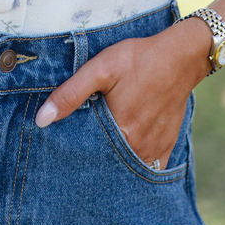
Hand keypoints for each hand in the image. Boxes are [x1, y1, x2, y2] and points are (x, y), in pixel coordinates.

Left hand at [34, 19, 209, 169]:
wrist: (182, 56)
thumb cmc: (139, 59)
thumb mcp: (100, 69)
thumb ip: (71, 94)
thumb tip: (42, 120)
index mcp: (120, 132)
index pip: (88, 156)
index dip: (75, 153)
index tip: (64, 150)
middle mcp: (139, 147)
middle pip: (108, 164)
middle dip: (94, 162)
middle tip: (80, 153)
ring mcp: (155, 148)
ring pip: (128, 168)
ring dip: (114, 165)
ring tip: (100, 154)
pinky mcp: (167, 144)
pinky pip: (149, 166)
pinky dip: (136, 165)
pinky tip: (124, 156)